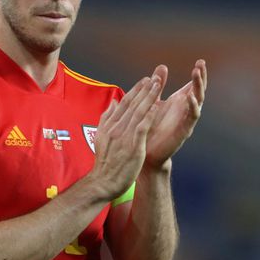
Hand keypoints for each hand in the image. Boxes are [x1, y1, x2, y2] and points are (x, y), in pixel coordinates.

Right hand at [89, 76, 160, 198]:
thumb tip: (113, 103)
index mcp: (110, 125)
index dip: (135, 90)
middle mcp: (117, 128)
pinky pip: (142, 128)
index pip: (124, 103)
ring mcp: (124, 137)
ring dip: (149, 97)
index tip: (145, 80)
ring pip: (138, 112)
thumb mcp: (101, 137)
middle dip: (145, 89)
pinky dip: (149, 116)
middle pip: (132, 104)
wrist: (102, 182)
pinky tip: (157, 107)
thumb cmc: (104, 163)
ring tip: (158, 85)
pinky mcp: (133, 146)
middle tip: (155, 77)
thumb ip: (107, 118)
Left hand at [145, 60, 206, 167]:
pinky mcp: (184, 130)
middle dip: (200, 77)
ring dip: (198, 87)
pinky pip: (192, 117)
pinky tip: (189, 96)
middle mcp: (185, 109)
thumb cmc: (150, 127)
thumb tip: (162, 66)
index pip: (192, 85)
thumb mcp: (153, 101)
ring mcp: (186, 119)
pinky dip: (192, 106)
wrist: (146, 152)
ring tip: (196, 73)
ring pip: (198, 101)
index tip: (201, 60)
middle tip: (201, 64)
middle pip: (198, 90)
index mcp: (179, 102)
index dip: (198, 74)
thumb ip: (158, 85)